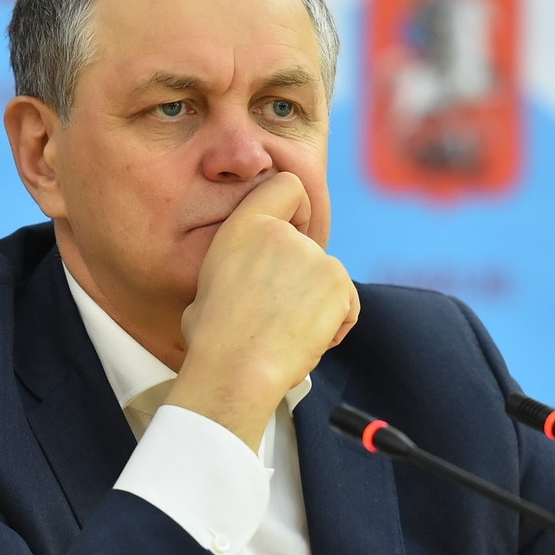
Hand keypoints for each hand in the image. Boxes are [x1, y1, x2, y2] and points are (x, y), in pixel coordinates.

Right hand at [166, 172, 359, 450]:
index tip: (289, 233)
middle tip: (278, 310)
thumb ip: (235, 270)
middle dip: (301, 275)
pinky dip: (335, 324)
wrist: (235, 369)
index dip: (295, 208)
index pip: (286, 185)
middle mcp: (281, 233)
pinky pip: (347, 304)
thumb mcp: (207, 288)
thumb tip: (242, 285)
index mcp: (243, 227)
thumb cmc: (213, 340)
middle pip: (308, 244)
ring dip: (316, 303)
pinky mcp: (338, 282)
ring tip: (287, 333)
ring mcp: (313, 256)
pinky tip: (306, 340)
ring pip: (327, 277)